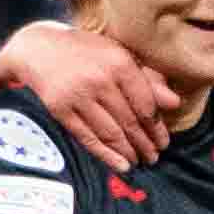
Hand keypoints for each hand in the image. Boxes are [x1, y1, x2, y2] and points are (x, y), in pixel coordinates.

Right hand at [0, 19, 172, 170]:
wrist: (38, 48)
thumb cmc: (86, 52)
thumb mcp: (118, 54)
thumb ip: (147, 78)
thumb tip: (175, 103)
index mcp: (119, 62)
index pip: (145, 103)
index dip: (157, 127)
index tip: (164, 141)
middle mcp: (99, 79)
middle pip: (129, 121)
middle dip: (145, 144)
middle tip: (154, 157)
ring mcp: (78, 96)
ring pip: (111, 133)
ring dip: (128, 152)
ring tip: (139, 162)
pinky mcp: (61, 110)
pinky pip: (88, 138)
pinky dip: (106, 155)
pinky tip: (120, 165)